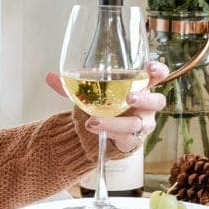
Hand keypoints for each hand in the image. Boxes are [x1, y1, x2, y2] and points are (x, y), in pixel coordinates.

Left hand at [45, 61, 168, 152]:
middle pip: (157, 101)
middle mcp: (146, 106)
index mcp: (141, 86)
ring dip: (117, 122)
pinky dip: (109, 132)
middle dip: (145, 98)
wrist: (98, 131)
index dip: (158, 71)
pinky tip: (94, 127)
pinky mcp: (134, 140)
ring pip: (138, 123)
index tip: (150, 67)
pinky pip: (127, 138)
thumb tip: (50, 77)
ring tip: (95, 119)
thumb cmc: (102, 105)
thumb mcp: (89, 93)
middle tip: (129, 97)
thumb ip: (72, 85)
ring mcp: (142, 124)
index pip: (158, 76)